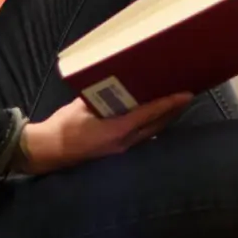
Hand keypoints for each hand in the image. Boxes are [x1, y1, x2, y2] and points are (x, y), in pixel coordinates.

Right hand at [18, 92, 193, 174]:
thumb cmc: (63, 126)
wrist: (49, 151)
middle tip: (187, 95)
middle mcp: (124, 142)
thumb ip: (101, 97)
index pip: (149, 114)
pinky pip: (142, 136)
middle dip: (173, 111)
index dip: (169, 103)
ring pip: (152, 132)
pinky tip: (157, 118)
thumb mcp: (81, 105)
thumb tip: (116, 86)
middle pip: (157, 125)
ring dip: (165, 119)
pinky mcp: (117, 150)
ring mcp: (122, 148)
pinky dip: (152, 125)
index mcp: (117, 129)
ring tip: (177, 105)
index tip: (185, 94)